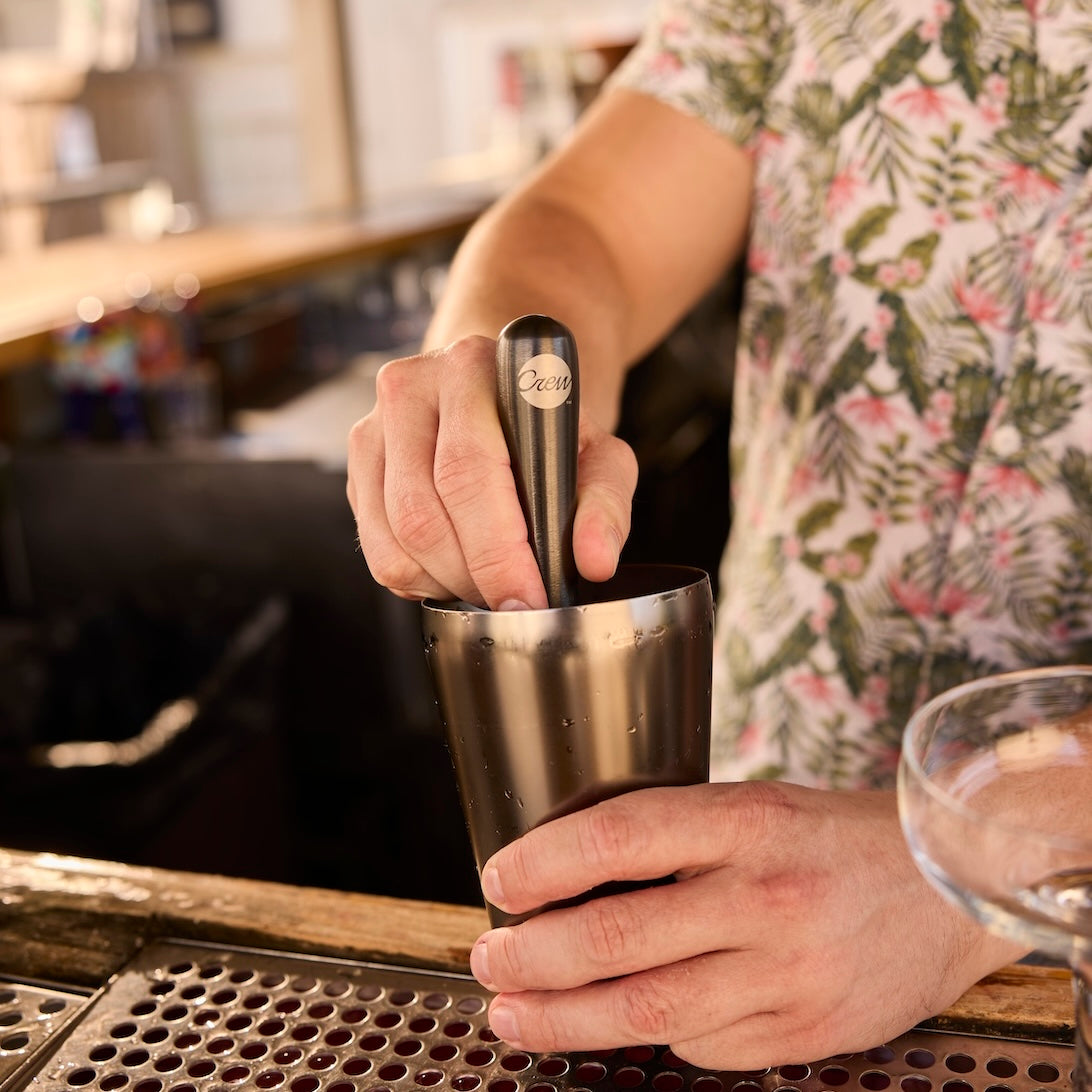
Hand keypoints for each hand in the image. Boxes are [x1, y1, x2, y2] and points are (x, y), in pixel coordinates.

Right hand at [347, 335, 637, 608]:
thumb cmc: (549, 427)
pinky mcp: (358, 468)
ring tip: (490, 583)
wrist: (501, 394)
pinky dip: (419, 580)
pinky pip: (378, 550)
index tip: (528, 598)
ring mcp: (373, 429)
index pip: (468, 472)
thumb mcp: (599, 452)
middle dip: (474, 578)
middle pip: (423, 515)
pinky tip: (456, 569)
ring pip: (397, 541)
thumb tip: (595, 560)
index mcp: (472, 370)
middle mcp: (411, 390)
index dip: (497, 551)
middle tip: (514, 601)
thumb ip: (605, 504)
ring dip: (447, 583)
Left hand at [468, 782, 1026, 1069]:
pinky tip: (620, 1023)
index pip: (617, 837)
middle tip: (488, 959)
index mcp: (745, 821)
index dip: (542, 862)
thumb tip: (571, 878)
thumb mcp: (755, 804)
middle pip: (614, 938)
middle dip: (531, 957)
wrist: (948, 886)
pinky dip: (649, 1035)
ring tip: (512, 1013)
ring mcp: (786, 973)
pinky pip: (701, 1046)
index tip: (498, 880)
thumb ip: (675, 837)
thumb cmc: (833, 838)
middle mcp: (763, 898)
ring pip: (644, 1012)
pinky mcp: (806, 1032)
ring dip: (562, 1018)